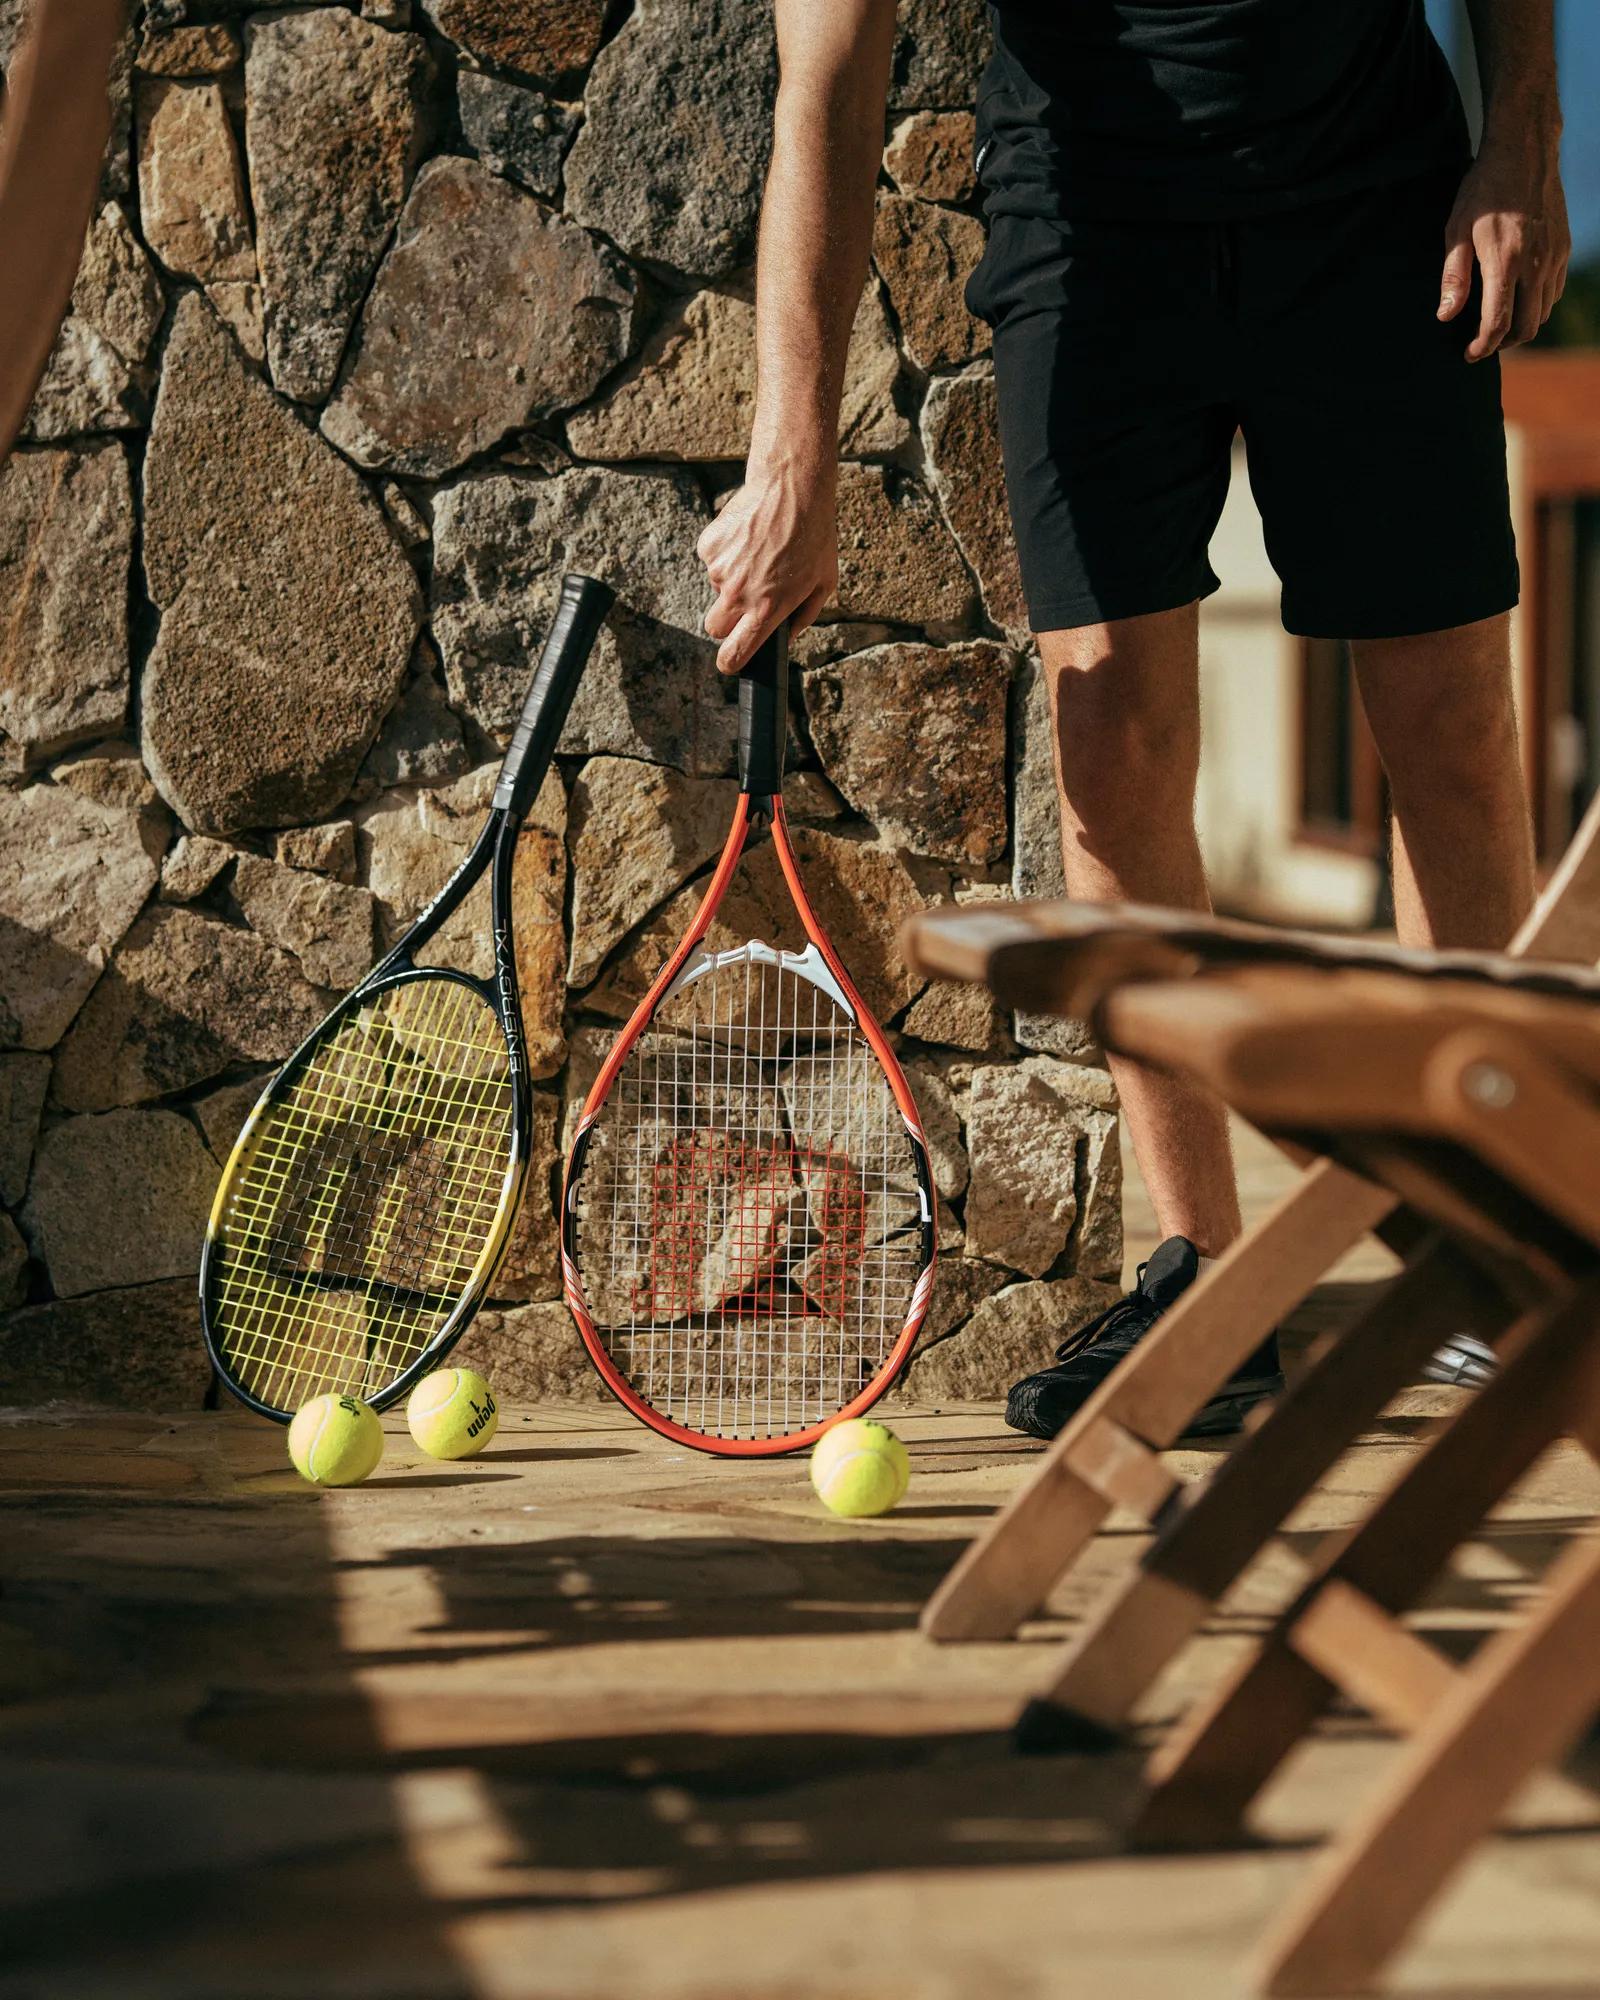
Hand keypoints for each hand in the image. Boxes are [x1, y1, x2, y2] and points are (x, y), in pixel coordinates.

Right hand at [697, 456, 836, 673]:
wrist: (792, 488)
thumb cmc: (814, 537)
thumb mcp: (823, 584)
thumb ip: (803, 618)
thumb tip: (785, 639)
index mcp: (767, 610)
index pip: (735, 653)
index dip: (731, 663)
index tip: (732, 662)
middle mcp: (738, 594)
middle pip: (715, 628)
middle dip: (727, 622)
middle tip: (748, 600)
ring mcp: (719, 569)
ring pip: (716, 588)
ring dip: (732, 579)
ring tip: (759, 553)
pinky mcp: (709, 545)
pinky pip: (713, 560)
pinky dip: (726, 553)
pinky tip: (748, 537)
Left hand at [1439, 133, 1569, 360]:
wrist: (1524, 153)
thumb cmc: (1483, 191)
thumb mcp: (1456, 230)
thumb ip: (1454, 276)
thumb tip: (1446, 316)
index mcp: (1505, 262)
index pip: (1498, 323)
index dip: (1483, 347)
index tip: (1469, 355)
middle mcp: (1536, 264)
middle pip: (1527, 326)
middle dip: (1504, 343)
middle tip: (1482, 344)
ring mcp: (1554, 256)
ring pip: (1544, 312)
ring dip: (1522, 326)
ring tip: (1498, 325)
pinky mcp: (1563, 248)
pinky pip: (1555, 291)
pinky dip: (1538, 305)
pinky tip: (1519, 300)